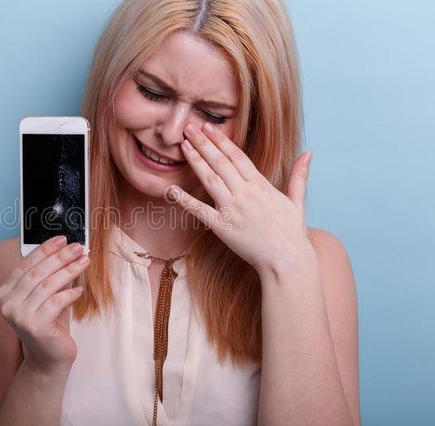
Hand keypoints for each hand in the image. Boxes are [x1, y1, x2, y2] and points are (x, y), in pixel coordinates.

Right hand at [0, 236, 88, 373]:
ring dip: (69, 271)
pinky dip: (70, 293)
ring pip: (48, 285)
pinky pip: (56, 302)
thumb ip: (47, 275)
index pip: (26, 264)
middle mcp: (7, 303)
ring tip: (84, 261)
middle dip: (60, 257)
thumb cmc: (48, 323)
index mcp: (4, 292)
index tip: (62, 239)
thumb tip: (64, 248)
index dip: (45, 249)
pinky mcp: (35, 326)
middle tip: (77, 247)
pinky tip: (80, 290)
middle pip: (37, 273)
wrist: (49, 358)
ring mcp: (19, 316)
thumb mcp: (44, 296)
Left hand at [169, 123, 314, 276]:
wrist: (287, 261)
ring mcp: (232, 209)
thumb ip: (299, 176)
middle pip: (220, 162)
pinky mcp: (222, 227)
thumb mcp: (297, 201)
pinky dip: (185, 200)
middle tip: (189, 127)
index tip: (209, 127)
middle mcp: (245, 193)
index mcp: (261, 185)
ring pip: (210, 179)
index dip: (221, 140)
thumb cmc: (291, 234)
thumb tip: (308, 153)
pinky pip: (200, 210)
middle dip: (203, 143)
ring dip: (195, 160)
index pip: (237, 156)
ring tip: (183, 145)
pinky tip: (171, 189)